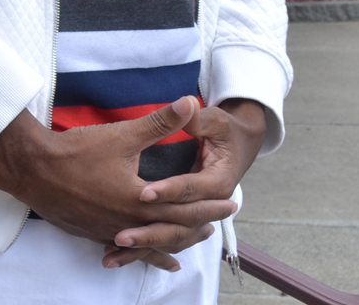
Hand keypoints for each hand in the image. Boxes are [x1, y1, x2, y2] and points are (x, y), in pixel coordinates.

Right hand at [0, 97, 237, 257]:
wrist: (33, 169)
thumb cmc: (77, 151)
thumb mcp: (122, 134)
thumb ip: (159, 123)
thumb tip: (189, 104)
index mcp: (141, 200)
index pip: (186, 206)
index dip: (210, 204)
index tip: (232, 202)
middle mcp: (130, 222)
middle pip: (175, 228)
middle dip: (201, 223)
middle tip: (223, 219)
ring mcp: (112, 232)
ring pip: (155, 243)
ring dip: (179, 240)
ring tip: (198, 238)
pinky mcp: (96, 234)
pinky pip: (130, 250)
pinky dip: (149, 255)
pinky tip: (159, 261)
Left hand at [101, 97, 266, 270]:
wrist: (242, 143)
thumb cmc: (227, 130)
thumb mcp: (216, 121)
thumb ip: (198, 118)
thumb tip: (186, 104)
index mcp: (218, 181)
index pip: (190, 190)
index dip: (168, 191)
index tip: (143, 193)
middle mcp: (210, 205)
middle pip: (178, 224)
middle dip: (149, 230)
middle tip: (120, 233)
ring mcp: (200, 215)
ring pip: (171, 238)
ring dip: (144, 245)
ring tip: (115, 247)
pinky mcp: (186, 218)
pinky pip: (164, 240)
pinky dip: (145, 249)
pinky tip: (117, 254)